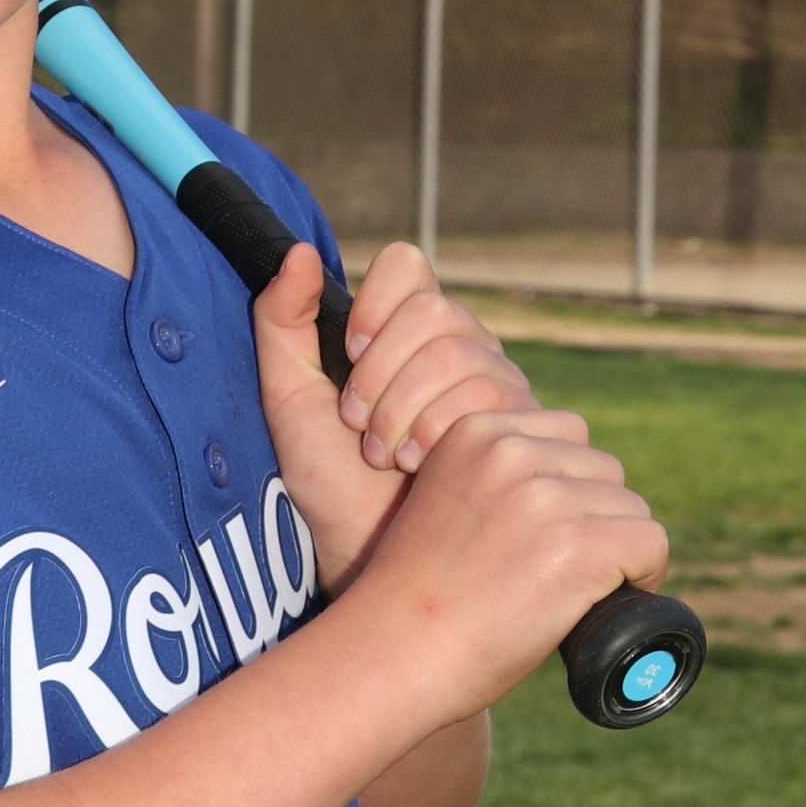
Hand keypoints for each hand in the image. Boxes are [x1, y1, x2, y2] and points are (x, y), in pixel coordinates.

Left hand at [252, 239, 535, 593]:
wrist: (369, 554)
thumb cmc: (329, 486)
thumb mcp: (289, 401)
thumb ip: (281, 325)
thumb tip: (297, 252)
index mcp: (406, 331)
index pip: (408, 267)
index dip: (376, 303)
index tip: (349, 355)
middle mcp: (459, 348)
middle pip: (435, 313)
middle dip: (384, 375)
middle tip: (360, 428)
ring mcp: (498, 384)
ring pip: (463, 356)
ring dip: (407, 411)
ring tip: (388, 458)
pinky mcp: (525, 426)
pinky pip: (492, 398)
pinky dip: (440, 432)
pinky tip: (424, 469)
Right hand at [339, 401, 669, 727]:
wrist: (393, 652)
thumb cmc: (415, 599)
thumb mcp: (448, 505)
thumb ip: (496, 483)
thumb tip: (573, 491)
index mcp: (475, 432)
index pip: (566, 437)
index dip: (568, 490)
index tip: (545, 538)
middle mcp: (513, 452)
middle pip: (603, 471)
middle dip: (594, 519)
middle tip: (561, 573)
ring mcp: (547, 497)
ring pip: (630, 510)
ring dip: (617, 550)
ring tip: (577, 593)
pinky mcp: (578, 545)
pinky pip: (650, 545)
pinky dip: (644, 576)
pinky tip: (610, 602)